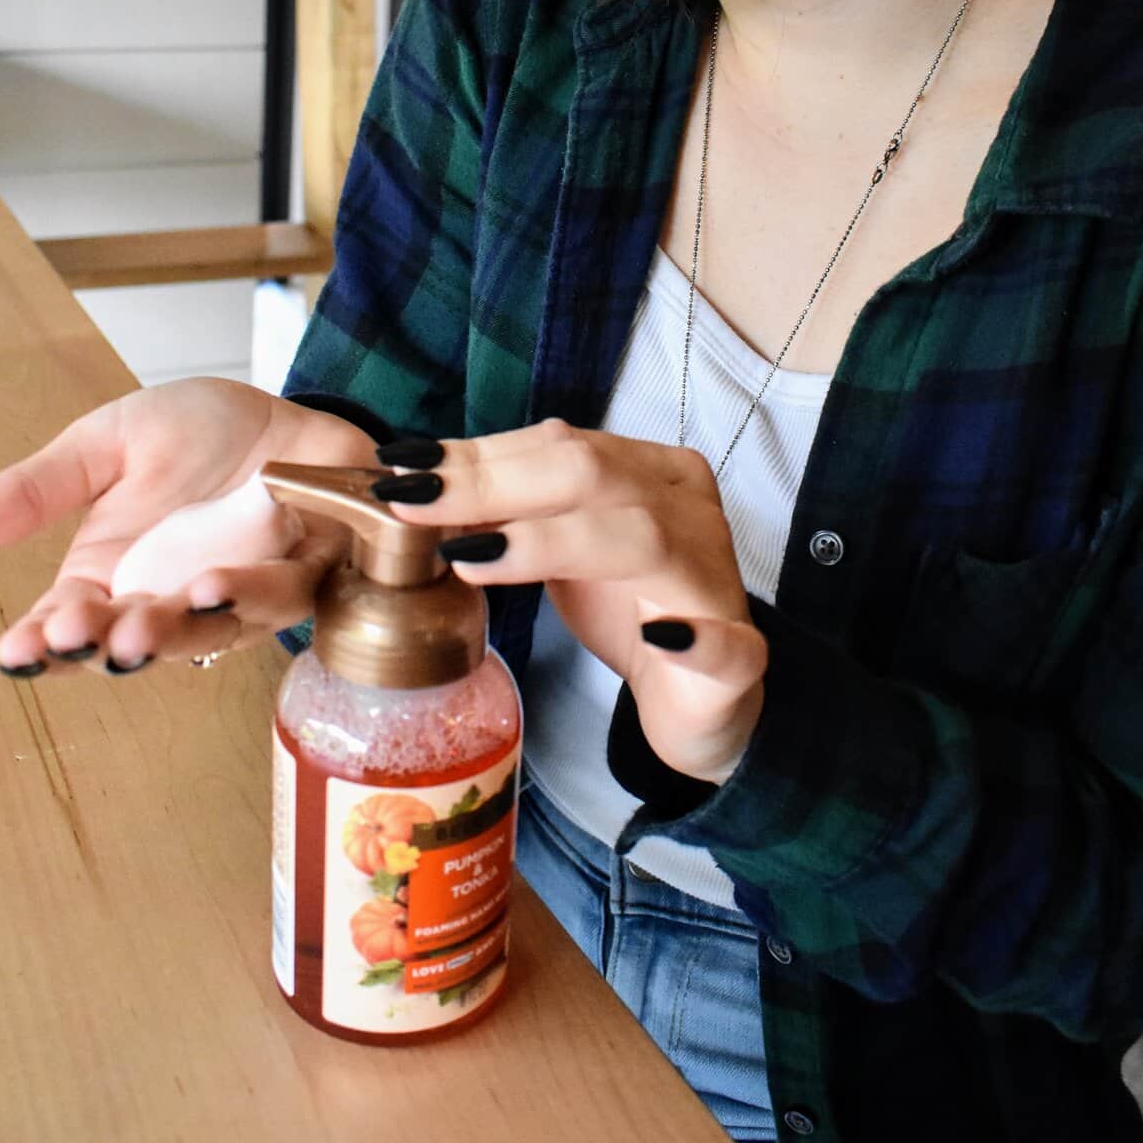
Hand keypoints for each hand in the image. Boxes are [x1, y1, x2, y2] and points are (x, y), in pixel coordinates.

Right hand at [0, 379, 377, 675]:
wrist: (284, 406)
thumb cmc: (196, 433)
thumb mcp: (102, 446)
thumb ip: (32, 492)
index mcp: (116, 578)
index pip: (70, 627)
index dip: (43, 643)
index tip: (16, 649)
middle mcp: (174, 599)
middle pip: (134, 642)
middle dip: (104, 642)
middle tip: (75, 632)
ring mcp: (242, 595)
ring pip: (207, 632)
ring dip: (172, 631)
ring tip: (139, 625)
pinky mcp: (304, 573)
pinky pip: (280, 594)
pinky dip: (248, 591)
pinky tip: (215, 583)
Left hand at [376, 420, 767, 783]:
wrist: (703, 696)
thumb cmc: (627, 608)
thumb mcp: (560, 549)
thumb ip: (512, 512)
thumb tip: (422, 483)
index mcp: (652, 474)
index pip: (561, 445)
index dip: (478, 455)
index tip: (401, 466)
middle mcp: (690, 511)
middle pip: (593, 476)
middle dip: (494, 485)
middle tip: (414, 503)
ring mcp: (717, 582)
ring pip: (645, 541)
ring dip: (555, 544)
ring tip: (473, 559)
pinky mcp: (741, 658)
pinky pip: (725, 645)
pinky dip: (690, 638)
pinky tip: (656, 637)